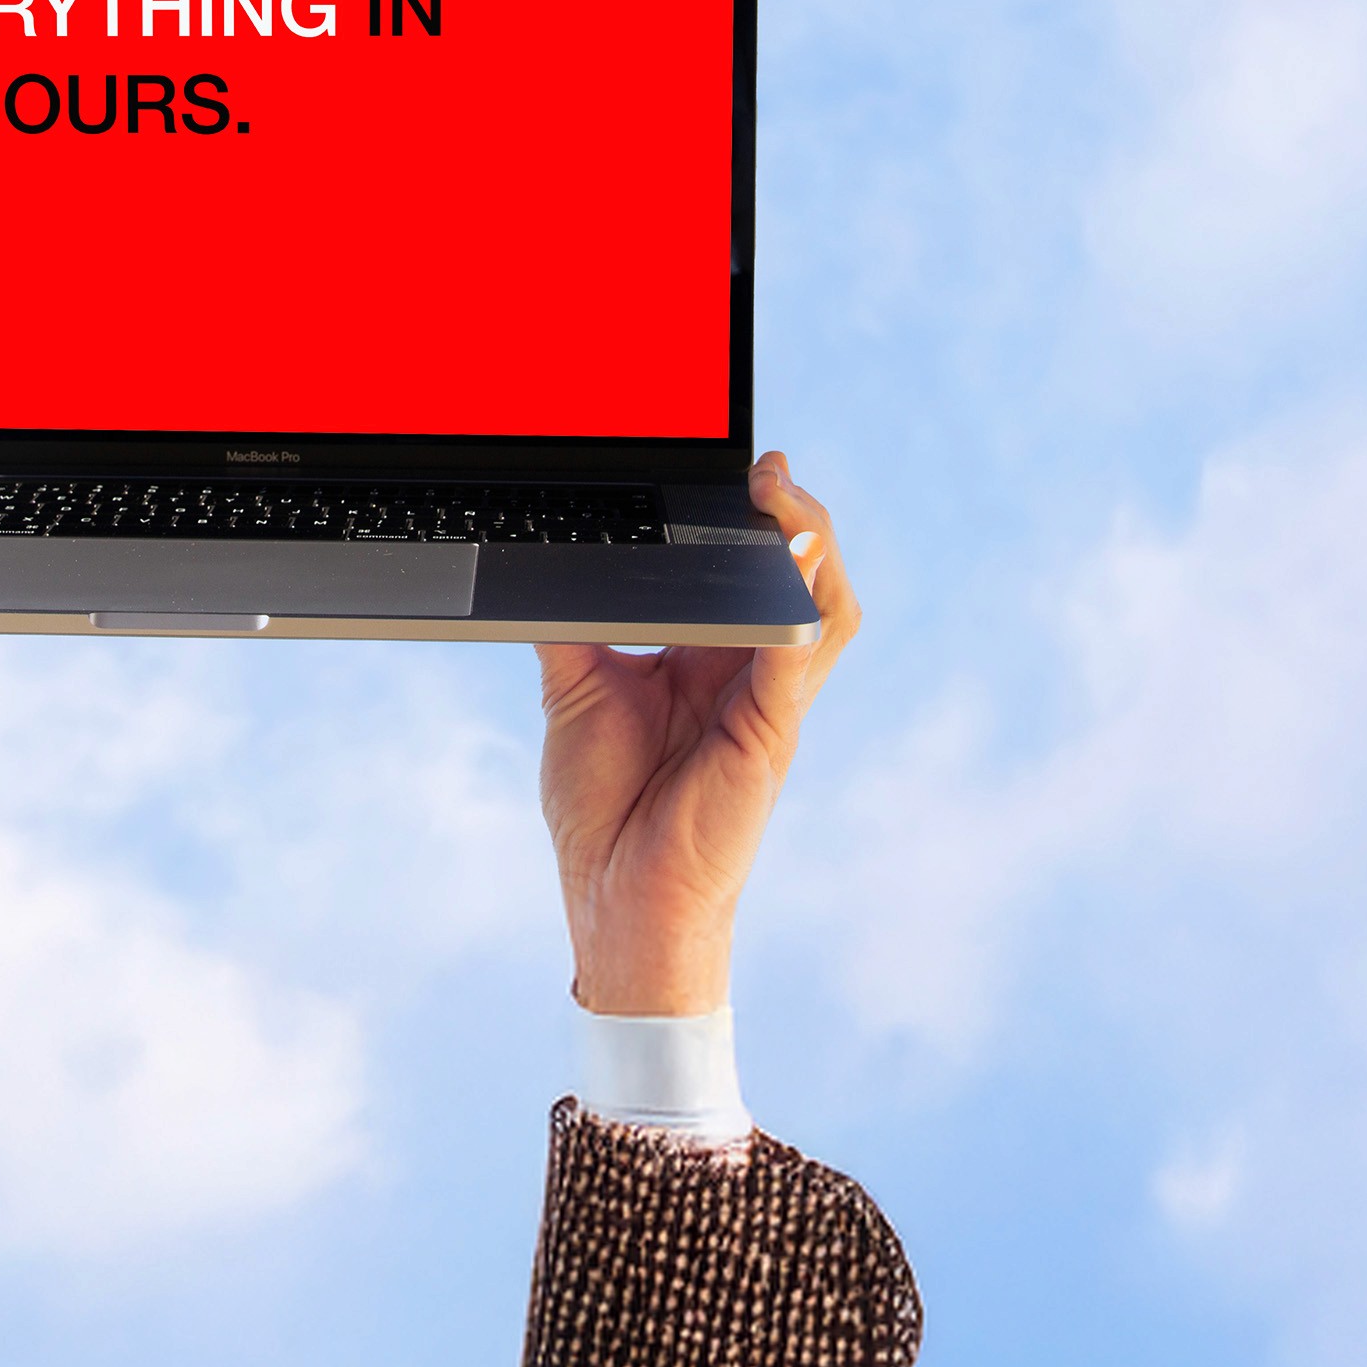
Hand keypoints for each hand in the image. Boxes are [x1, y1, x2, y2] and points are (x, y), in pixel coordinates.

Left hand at [536, 451, 860, 1017]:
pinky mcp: (769, 737)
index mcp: (710, 659)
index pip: (750, 573)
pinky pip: (799, 662)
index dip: (755, 519)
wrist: (614, 901)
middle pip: (801, 578)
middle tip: (766, 467)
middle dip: (794, 516)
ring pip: (823, 610)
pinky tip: (789, 567)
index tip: (741, 465)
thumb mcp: (575, 692)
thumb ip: (570, 622)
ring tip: (783, 496)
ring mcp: (767, 704)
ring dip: (811, 548)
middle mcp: (750, 675)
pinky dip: (799, 613)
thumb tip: (543, 557)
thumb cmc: (604, 810)